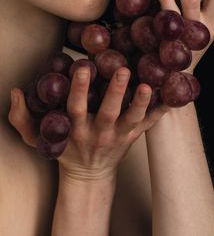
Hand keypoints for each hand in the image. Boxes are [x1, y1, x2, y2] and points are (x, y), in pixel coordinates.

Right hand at [8, 67, 167, 180]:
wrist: (90, 173)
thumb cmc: (65, 151)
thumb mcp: (39, 138)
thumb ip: (23, 118)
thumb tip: (15, 92)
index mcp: (77, 129)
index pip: (76, 107)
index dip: (79, 88)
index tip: (82, 67)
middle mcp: (100, 133)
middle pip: (109, 112)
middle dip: (116, 92)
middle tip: (122, 69)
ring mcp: (120, 137)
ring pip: (132, 119)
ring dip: (141, 102)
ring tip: (148, 84)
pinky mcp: (134, 138)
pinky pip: (148, 125)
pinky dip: (160, 112)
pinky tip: (172, 99)